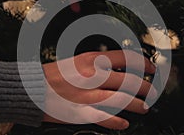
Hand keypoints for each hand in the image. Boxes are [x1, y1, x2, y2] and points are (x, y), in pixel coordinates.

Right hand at [42, 50, 156, 129]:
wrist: (30, 87)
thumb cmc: (54, 74)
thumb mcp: (77, 62)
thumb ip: (97, 66)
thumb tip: (118, 70)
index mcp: (91, 60)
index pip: (126, 58)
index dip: (143, 63)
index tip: (151, 69)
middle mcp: (92, 76)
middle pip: (129, 80)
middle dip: (146, 87)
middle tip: (152, 92)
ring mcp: (87, 95)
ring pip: (121, 99)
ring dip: (137, 105)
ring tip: (145, 108)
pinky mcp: (80, 112)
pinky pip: (104, 118)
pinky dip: (117, 122)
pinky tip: (124, 124)